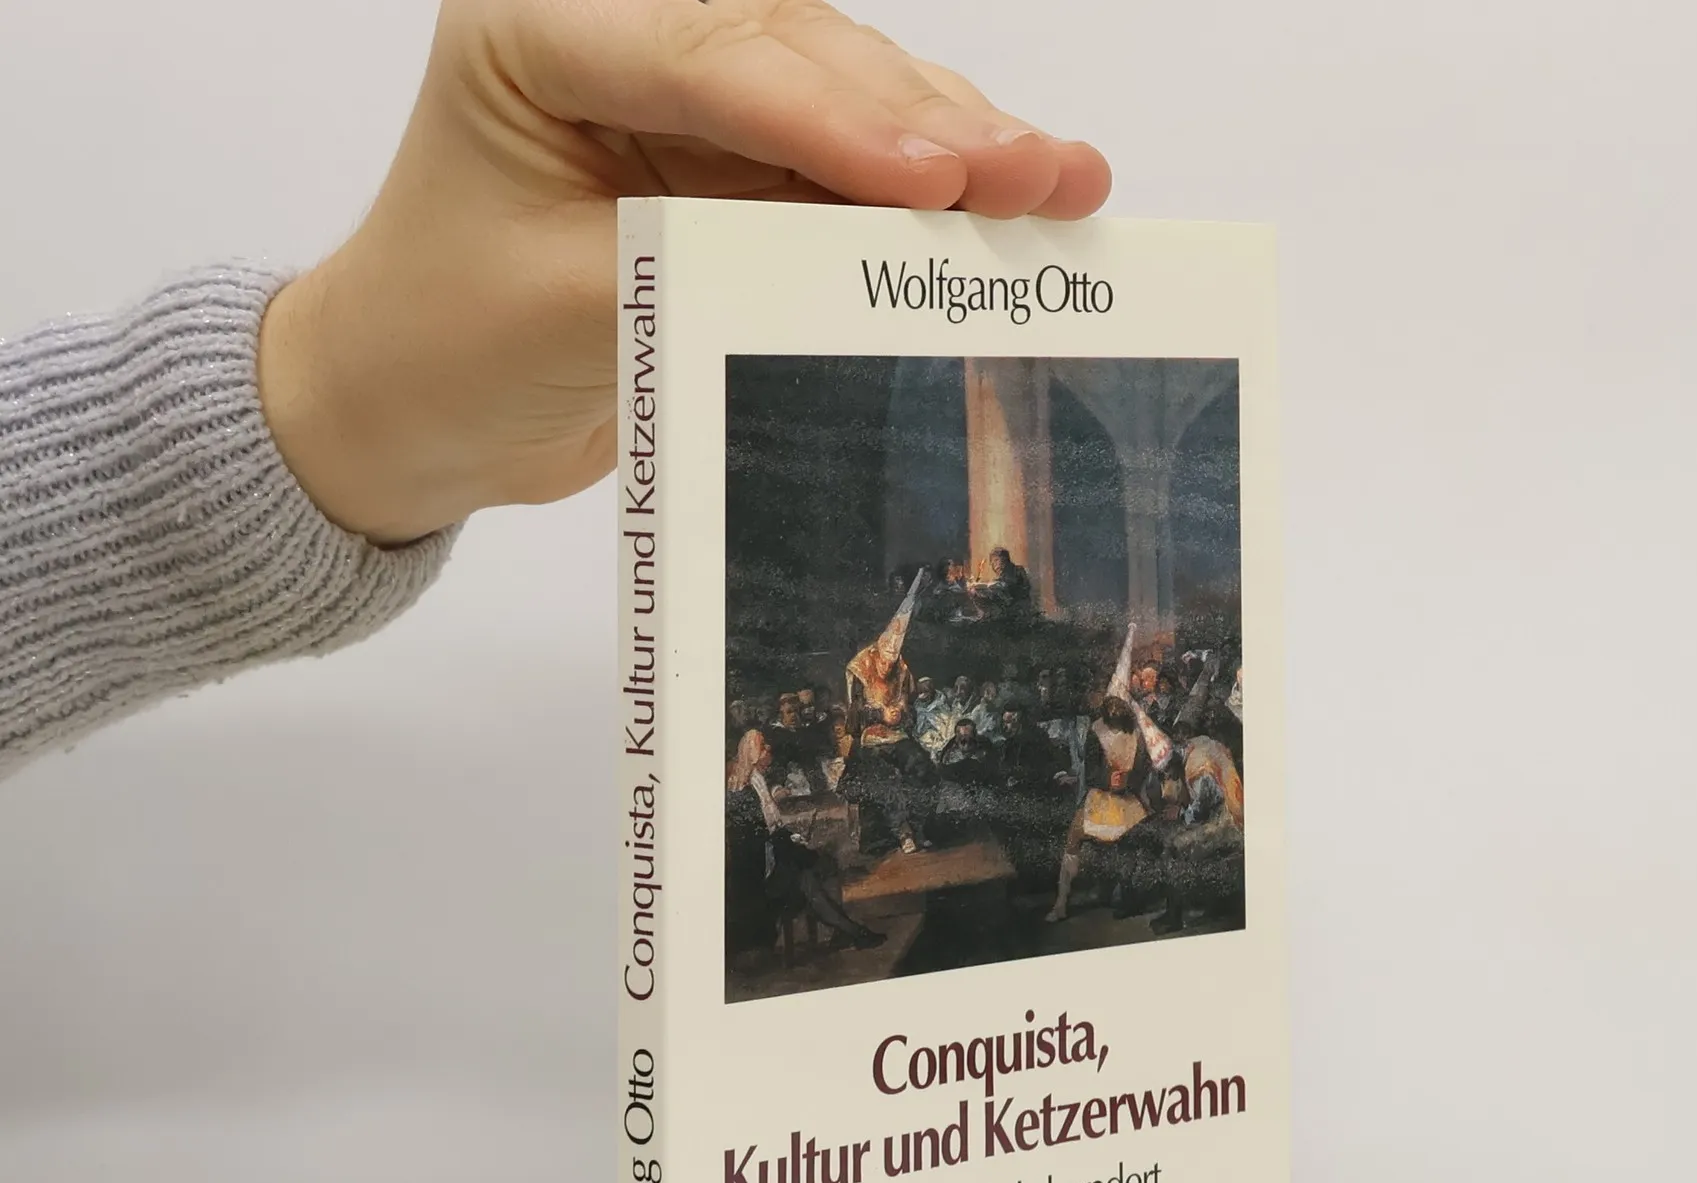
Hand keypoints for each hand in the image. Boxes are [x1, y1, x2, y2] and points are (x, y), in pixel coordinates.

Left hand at [259, 0, 1109, 545]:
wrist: (413, 408)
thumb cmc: (450, 350)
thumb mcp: (570, 308)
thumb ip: (709, 262)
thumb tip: (867, 254)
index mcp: (538, 24)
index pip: (707, 59)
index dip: (832, 116)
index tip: (936, 175)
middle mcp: (619, 27)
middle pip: (797, 53)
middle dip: (923, 121)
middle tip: (1036, 171)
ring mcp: (683, 88)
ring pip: (843, 90)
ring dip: (952, 139)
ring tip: (1059, 179)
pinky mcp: (729, 154)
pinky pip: (842, 154)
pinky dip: (925, 182)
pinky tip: (1014, 186)